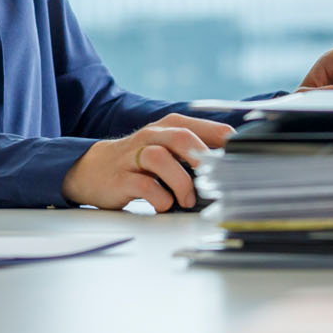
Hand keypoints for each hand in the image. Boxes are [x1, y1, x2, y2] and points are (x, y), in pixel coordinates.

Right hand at [60, 114, 233, 211]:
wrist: (92, 170)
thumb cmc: (139, 162)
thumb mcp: (167, 149)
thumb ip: (195, 152)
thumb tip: (232, 167)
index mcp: (167, 127)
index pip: (202, 127)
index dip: (224, 142)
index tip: (240, 159)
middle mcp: (151, 137)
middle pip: (181, 137)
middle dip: (202, 158)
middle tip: (213, 179)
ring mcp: (134, 157)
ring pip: (160, 158)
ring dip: (181, 182)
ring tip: (186, 199)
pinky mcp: (121, 178)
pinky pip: (144, 186)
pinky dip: (160, 198)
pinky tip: (164, 205)